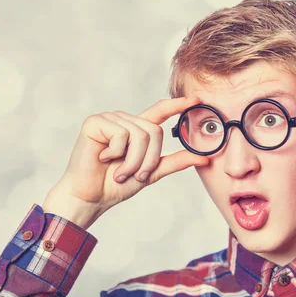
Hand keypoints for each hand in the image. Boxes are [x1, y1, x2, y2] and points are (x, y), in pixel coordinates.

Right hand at [43, 96, 208, 228]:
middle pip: (154, 131)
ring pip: (140, 134)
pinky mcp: (95, 122)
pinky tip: (102, 158)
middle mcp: (124, 120)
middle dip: (148, 159)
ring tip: (119, 172)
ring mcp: (109, 118)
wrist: (90, 197)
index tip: (195, 99)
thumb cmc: (116, 185)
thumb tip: (205, 158)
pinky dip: (115, 154)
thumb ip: (176, 162)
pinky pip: (121, 134)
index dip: (177, 105)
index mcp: (136, 129)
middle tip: (134, 174)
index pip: (160, 111)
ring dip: (132, 161)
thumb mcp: (152, 173)